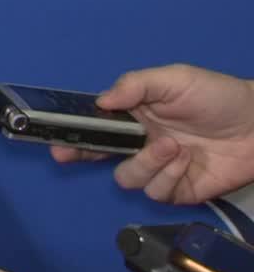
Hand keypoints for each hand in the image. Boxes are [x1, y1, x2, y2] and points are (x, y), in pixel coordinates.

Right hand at [51, 64, 253, 203]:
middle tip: (69, 154)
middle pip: (99, 156)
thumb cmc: (216, 96)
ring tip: (172, 147)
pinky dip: (168, 176)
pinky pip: (156, 192)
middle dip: (80, 155)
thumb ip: (136, 85)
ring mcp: (158, 169)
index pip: (96, 126)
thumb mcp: (174, 79)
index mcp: (134, 116)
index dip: (73, 133)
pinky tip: (185, 160)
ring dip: (146, 163)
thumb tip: (101, 100)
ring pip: (128, 177)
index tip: (56, 137)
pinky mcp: (177, 191)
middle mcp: (140, 144)